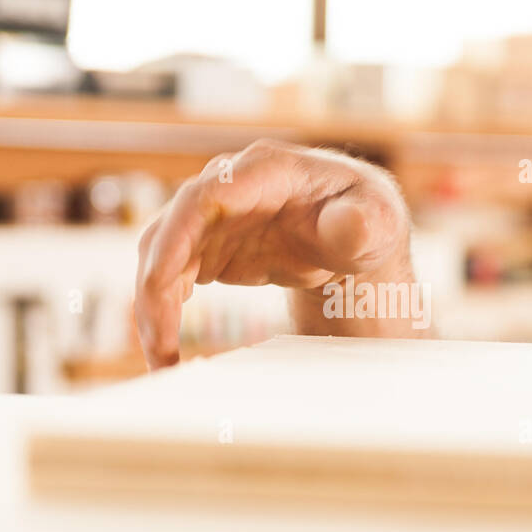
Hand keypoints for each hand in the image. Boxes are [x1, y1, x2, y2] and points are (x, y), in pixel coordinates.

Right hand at [135, 139, 418, 367]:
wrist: (353, 233)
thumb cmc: (367, 219)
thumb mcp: (378, 221)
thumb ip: (364, 224)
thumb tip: (349, 226)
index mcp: (270, 171)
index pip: (212, 193)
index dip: (181, 232)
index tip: (162, 278)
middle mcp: (229, 186)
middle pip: (171, 229)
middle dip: (157, 287)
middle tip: (161, 346)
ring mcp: (213, 216)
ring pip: (160, 255)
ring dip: (153, 307)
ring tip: (164, 360)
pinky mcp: (205, 244)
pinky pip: (169, 275)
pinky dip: (163, 310)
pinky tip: (168, 346)